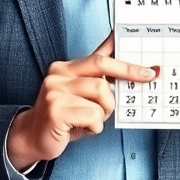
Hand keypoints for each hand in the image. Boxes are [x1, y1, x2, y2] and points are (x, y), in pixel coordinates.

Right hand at [7, 35, 156, 171]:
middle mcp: (58, 75)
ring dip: (105, 111)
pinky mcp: (56, 111)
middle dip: (129, 73)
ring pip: (101, 94)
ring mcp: (55, 92)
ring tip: (93, 119)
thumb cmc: (62, 115)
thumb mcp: (78, 91)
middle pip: (102, 69)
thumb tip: (114, 42)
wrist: (31, 137)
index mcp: (65, 68)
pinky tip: (84, 128)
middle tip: (147, 77)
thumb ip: (96, 72)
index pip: (100, 57)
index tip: (148, 65)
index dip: (125, 60)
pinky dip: (95, 126)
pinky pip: (93, 115)